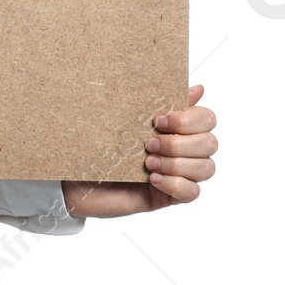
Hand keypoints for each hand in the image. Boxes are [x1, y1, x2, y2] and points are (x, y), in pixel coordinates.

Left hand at [61, 83, 216, 217]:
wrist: (73, 176)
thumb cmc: (96, 143)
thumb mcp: (123, 118)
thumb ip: (157, 102)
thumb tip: (199, 88)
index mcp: (173, 126)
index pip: (207, 119)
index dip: (189, 119)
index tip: (157, 120)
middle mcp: (181, 149)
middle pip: (210, 143)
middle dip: (181, 143)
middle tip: (149, 144)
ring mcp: (177, 173)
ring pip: (206, 168)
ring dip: (177, 164)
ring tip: (148, 162)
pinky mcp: (169, 196)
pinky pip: (192, 193)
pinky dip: (176, 184)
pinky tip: (153, 180)